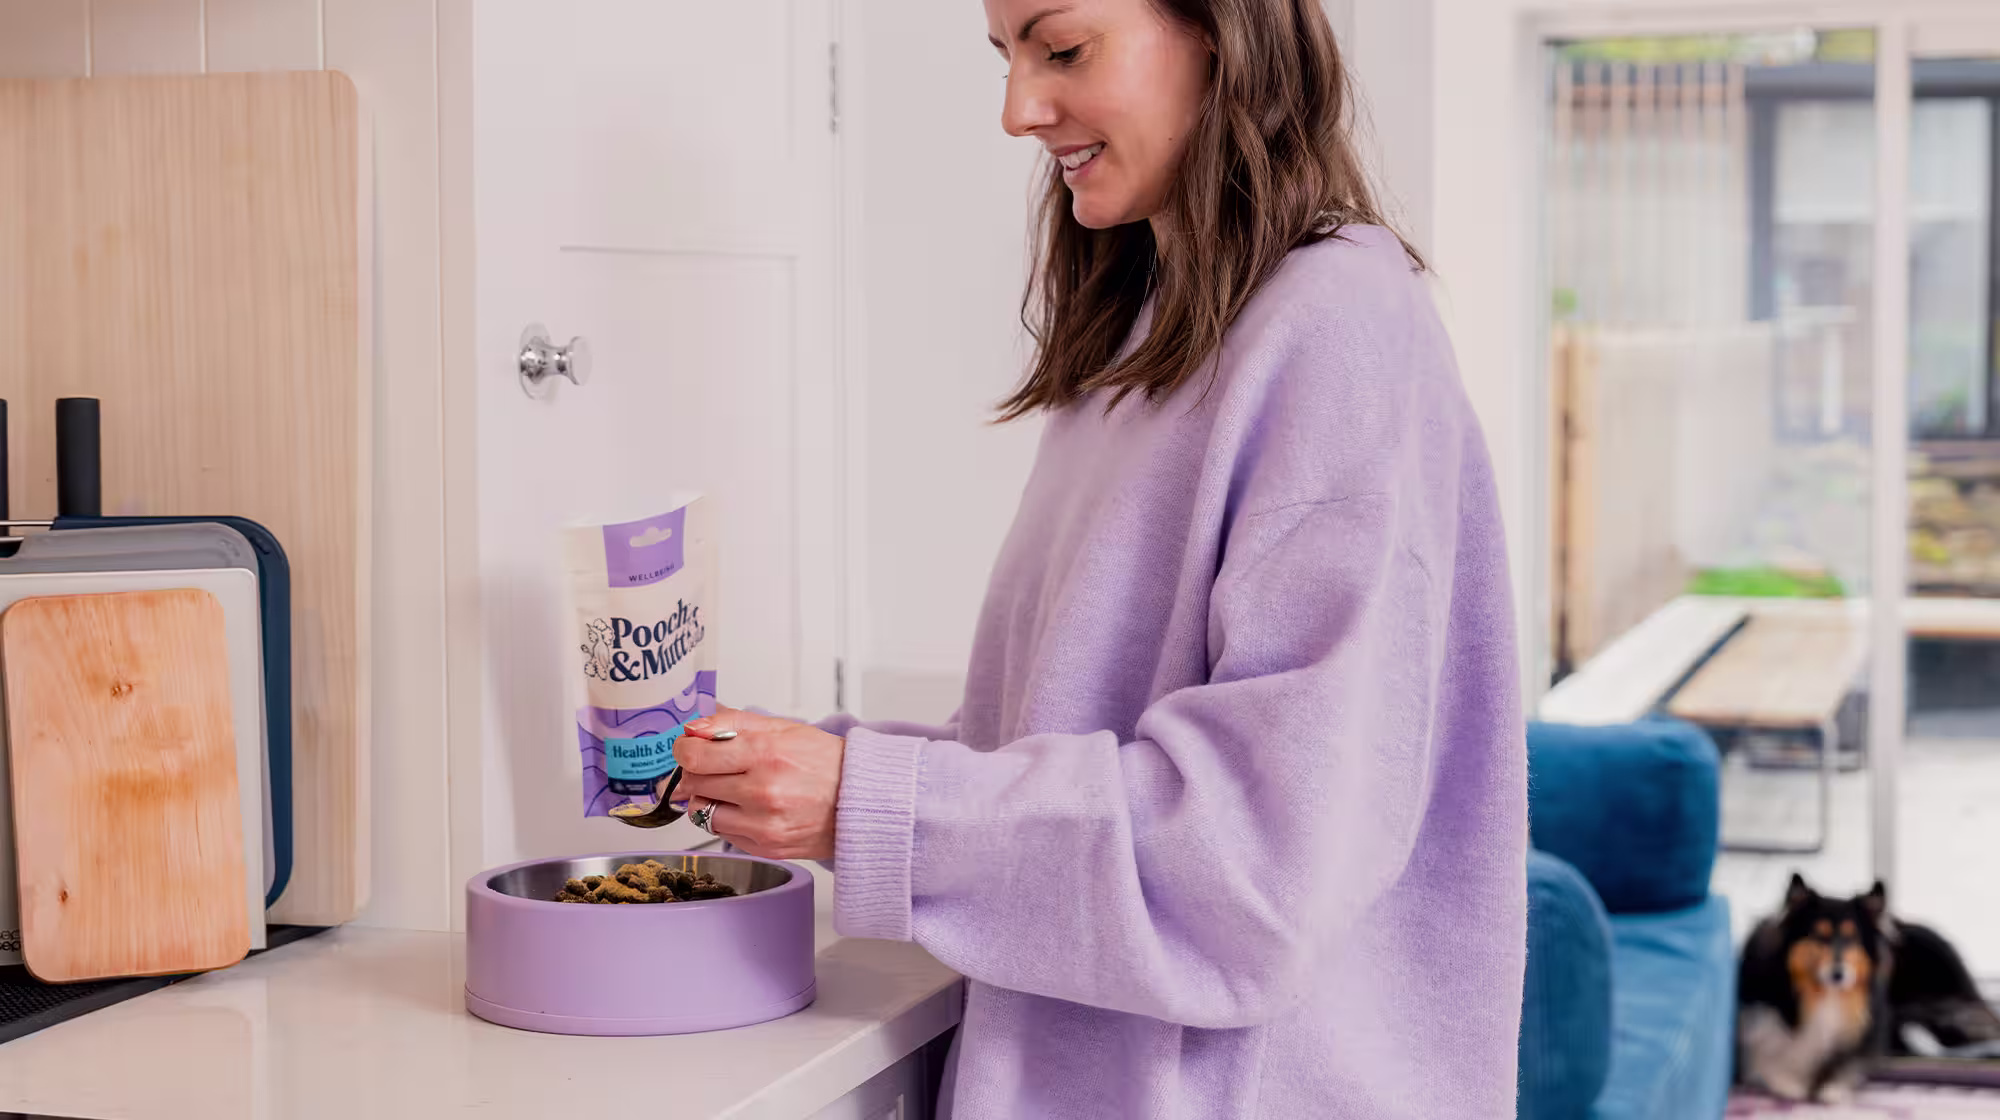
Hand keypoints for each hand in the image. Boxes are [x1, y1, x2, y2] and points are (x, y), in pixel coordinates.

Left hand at [672, 707, 844, 860]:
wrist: (863, 800)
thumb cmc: (826, 763)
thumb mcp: (783, 728)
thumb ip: (732, 723)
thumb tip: (692, 730)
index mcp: (765, 754)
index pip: (695, 756)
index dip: (684, 750)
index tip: (688, 748)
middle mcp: (762, 791)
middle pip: (694, 784)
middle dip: (697, 773)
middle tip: (714, 767)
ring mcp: (763, 823)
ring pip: (702, 812)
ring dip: (709, 799)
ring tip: (733, 790)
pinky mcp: (766, 847)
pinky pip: (723, 833)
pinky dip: (728, 820)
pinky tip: (749, 809)